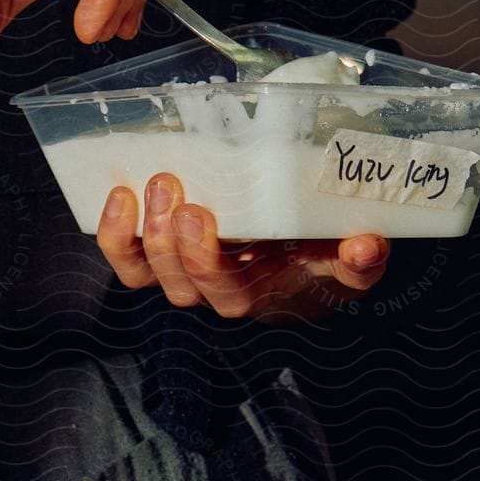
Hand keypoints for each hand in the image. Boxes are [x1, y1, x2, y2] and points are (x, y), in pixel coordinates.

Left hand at [96, 176, 389, 318]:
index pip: (224, 293)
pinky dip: (114, 234)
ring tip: (140, 188)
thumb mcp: (352, 257)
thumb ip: (362, 257)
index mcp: (259, 294)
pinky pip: (127, 258)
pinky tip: (116, 197)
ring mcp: (183, 274)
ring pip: (145, 274)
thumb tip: (365, 246)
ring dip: (135, 235)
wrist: (302, 249)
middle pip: (179, 285)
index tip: (198, 215)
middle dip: (165, 240)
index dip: (203, 261)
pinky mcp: (161, 254)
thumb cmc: (324, 252)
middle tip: (168, 186)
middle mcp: (215, 292)